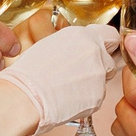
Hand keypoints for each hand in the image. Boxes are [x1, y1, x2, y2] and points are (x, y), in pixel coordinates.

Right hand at [0, 24, 119, 128]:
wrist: (25, 95)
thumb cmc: (28, 72)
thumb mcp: (50, 44)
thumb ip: (71, 45)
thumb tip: (75, 51)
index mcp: (83, 35)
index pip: (110, 36)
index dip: (104, 45)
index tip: (98, 51)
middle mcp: (95, 52)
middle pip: (109, 59)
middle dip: (99, 66)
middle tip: (79, 73)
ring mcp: (99, 75)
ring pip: (104, 80)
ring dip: (93, 83)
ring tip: (69, 88)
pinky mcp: (98, 97)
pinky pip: (97, 98)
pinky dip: (87, 99)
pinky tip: (68, 99)